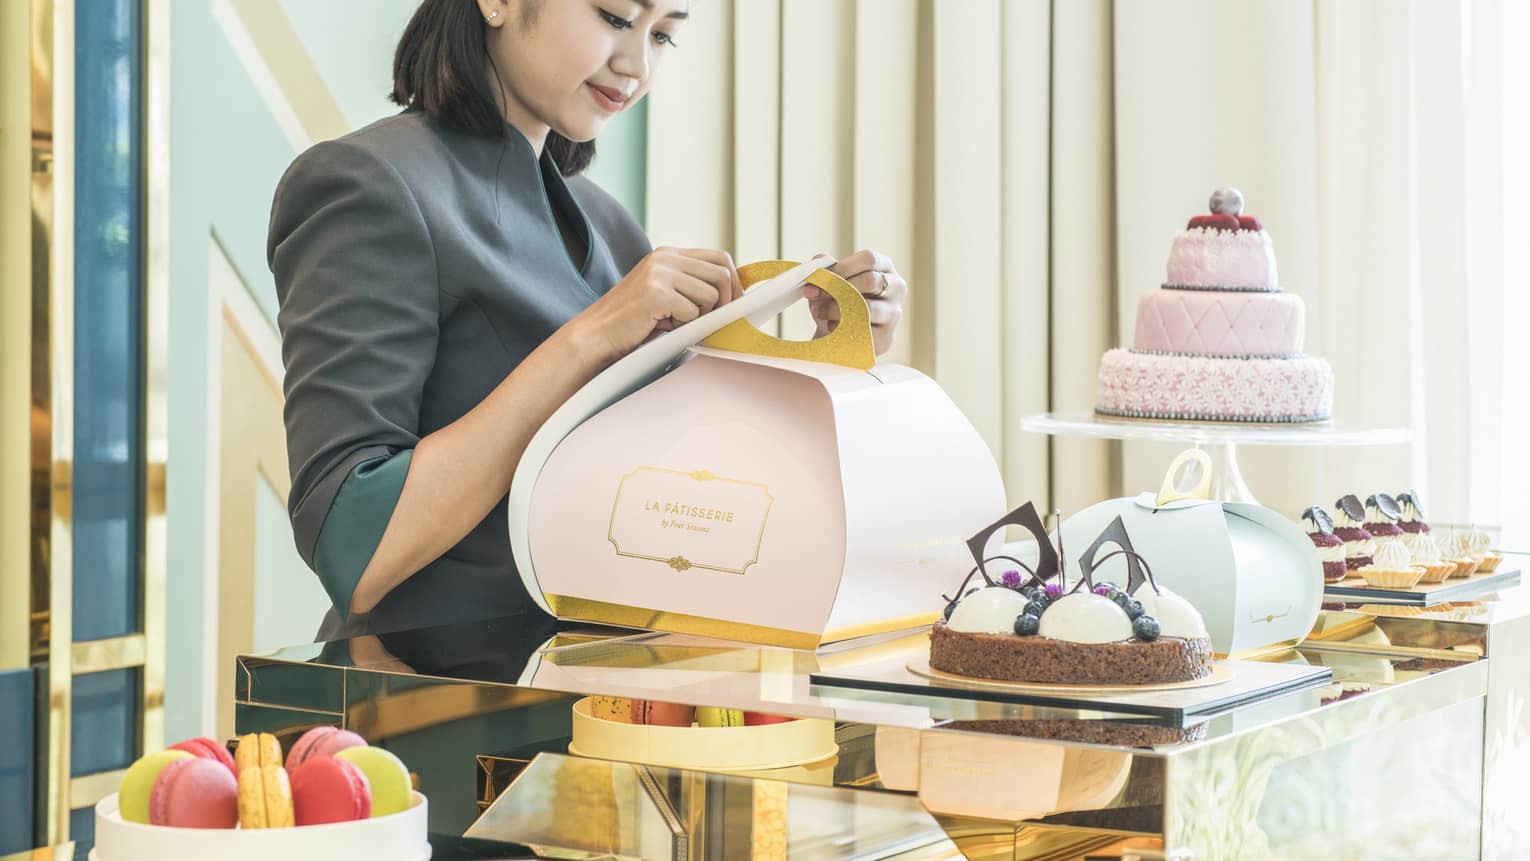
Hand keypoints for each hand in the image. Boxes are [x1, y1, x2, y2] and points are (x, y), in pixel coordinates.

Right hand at [569, 246, 742, 363]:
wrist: (595, 335)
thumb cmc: (632, 322)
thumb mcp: (665, 294)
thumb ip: (692, 286)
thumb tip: (736, 295)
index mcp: (668, 255)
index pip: (719, 258)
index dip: (734, 283)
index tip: (734, 305)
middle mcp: (665, 258)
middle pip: (722, 273)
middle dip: (725, 301)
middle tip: (711, 320)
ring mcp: (659, 273)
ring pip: (711, 295)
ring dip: (700, 316)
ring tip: (675, 322)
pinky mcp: (656, 293)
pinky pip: (692, 312)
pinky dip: (683, 326)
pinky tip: (662, 326)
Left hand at [803, 249, 906, 355]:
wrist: (840, 335)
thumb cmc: (838, 301)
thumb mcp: (832, 281)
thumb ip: (826, 267)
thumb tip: (819, 262)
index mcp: (885, 267)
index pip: (870, 259)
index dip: (843, 266)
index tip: (820, 276)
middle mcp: (896, 287)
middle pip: (872, 280)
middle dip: (838, 287)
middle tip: (814, 294)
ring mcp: (894, 313)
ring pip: (867, 307)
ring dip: (836, 309)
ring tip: (818, 311)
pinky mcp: (886, 337)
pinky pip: (864, 331)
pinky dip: (843, 328)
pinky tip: (830, 327)